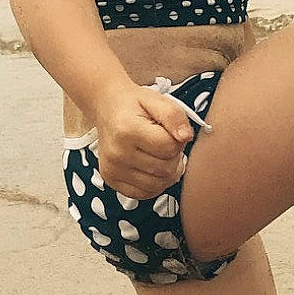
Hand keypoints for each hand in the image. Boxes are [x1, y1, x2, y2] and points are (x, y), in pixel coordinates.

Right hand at [92, 82, 192, 201]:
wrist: (107, 108)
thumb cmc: (134, 104)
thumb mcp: (157, 100)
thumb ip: (175, 116)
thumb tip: (186, 137)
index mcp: (127, 130)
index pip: (169, 147)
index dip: (177, 139)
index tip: (169, 131)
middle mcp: (117, 153)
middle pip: (165, 169)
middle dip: (173, 156)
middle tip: (164, 142)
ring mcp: (112, 169)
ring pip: (157, 185)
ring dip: (166, 172)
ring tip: (159, 154)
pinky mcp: (111, 180)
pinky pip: (143, 194)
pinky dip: (154, 184)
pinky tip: (151, 168)